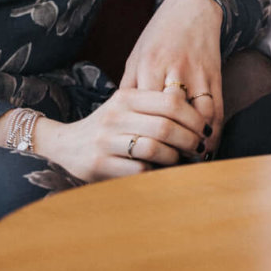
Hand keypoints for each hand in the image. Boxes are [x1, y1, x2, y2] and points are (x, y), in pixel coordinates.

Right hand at [0, 85, 211, 182]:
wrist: (66, 144)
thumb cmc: (109, 125)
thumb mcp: (127, 106)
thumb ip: (154, 107)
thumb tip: (198, 119)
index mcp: (127, 96)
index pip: (170, 101)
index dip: (193, 116)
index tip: (205, 128)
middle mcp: (116, 115)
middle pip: (166, 125)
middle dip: (190, 139)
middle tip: (200, 147)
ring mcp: (106, 140)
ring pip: (154, 148)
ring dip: (175, 157)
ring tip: (183, 160)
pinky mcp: (99, 165)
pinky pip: (139, 170)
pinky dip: (156, 173)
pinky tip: (162, 172)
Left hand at [119, 0, 224, 150]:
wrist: (192, 8)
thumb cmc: (158, 36)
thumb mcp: (136, 57)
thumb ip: (129, 89)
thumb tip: (122, 125)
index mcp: (147, 66)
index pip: (143, 111)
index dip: (142, 137)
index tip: (139, 160)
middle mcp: (172, 69)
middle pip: (170, 116)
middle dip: (169, 145)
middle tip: (166, 169)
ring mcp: (196, 72)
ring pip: (197, 115)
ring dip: (195, 142)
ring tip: (190, 163)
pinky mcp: (214, 74)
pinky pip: (216, 107)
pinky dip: (213, 129)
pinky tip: (208, 144)